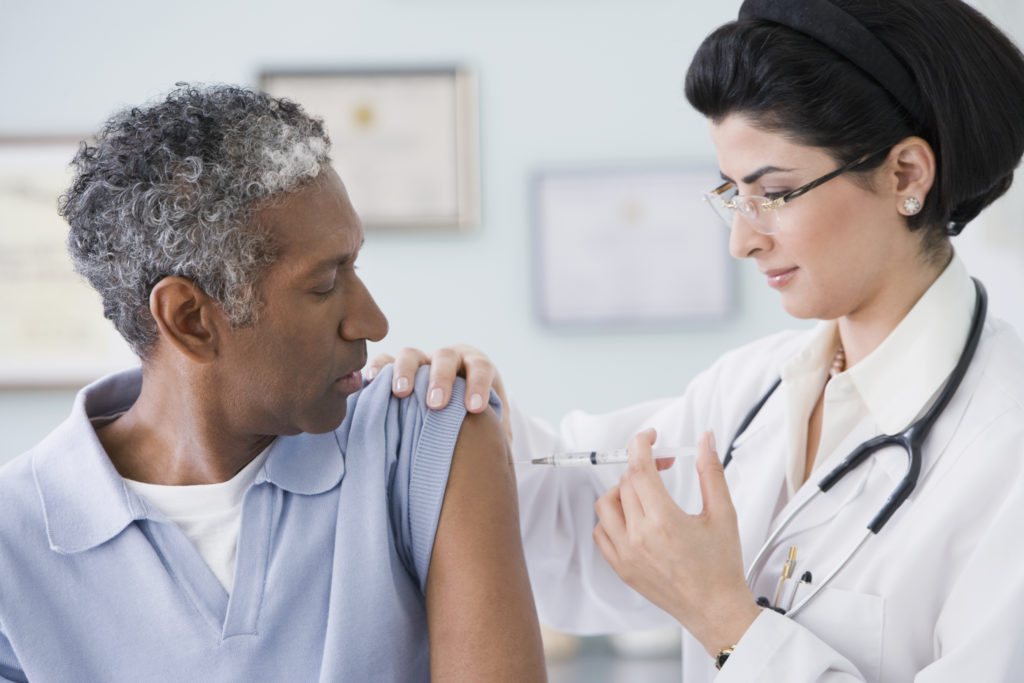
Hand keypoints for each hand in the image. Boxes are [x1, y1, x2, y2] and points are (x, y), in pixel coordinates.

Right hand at [364, 344, 510, 438]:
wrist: (454, 406)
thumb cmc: (476, 419)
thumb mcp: (490, 424)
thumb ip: (496, 436)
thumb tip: (496, 463)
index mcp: (475, 367)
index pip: (480, 367)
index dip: (478, 384)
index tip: (474, 409)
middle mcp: (448, 360)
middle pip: (445, 357)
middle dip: (441, 379)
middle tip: (436, 404)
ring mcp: (420, 361)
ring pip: (412, 354)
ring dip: (407, 371)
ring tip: (401, 393)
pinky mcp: (396, 368)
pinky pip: (385, 360)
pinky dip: (379, 367)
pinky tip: (372, 381)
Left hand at [593, 429, 759, 655]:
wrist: (716, 610)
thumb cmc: (722, 567)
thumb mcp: (723, 514)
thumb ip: (711, 471)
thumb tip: (705, 440)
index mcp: (664, 521)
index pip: (638, 469)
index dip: (641, 445)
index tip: (649, 437)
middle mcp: (639, 538)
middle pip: (625, 483)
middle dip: (642, 466)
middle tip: (662, 467)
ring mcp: (626, 554)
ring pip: (605, 505)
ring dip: (622, 490)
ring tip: (645, 492)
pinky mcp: (621, 568)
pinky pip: (601, 532)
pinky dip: (611, 518)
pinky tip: (631, 517)